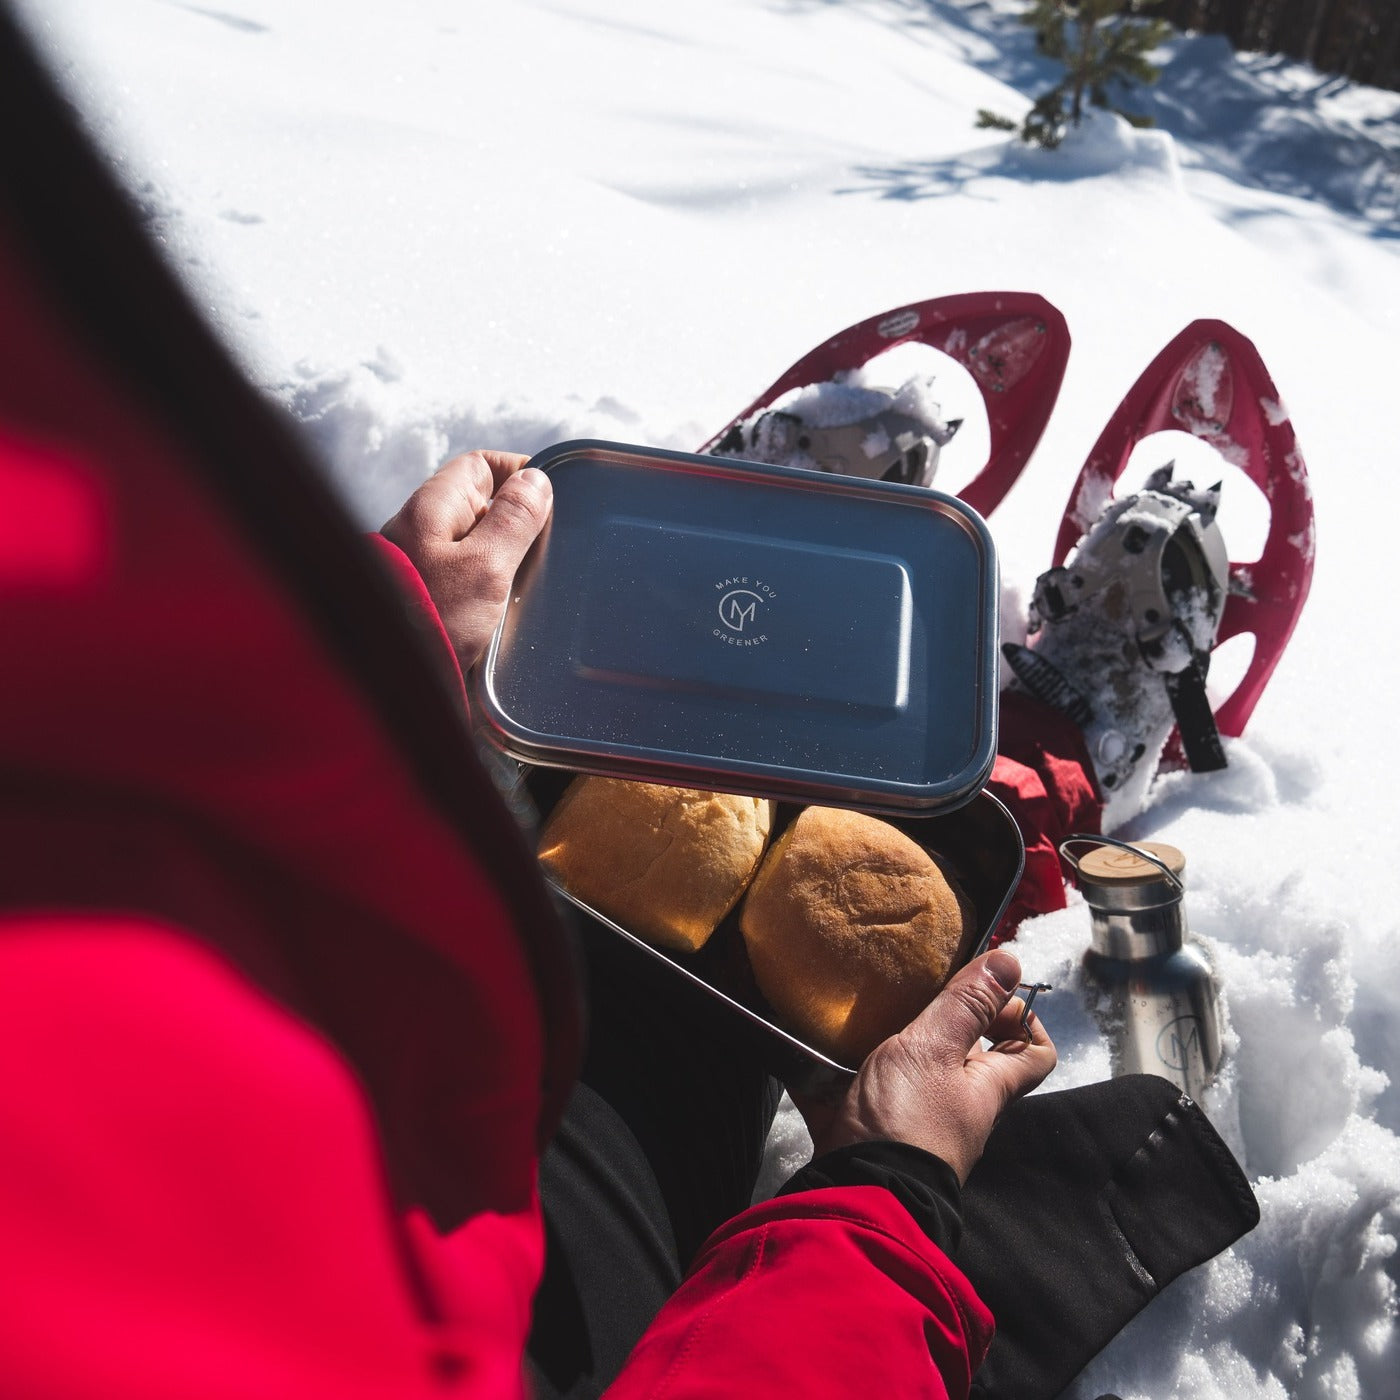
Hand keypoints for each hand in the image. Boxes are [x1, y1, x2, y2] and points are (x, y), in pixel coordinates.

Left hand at [382, 450, 551, 670]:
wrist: (391, 681)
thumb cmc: (433, 620)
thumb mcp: (486, 565)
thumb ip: (514, 520)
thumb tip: (536, 480)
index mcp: (433, 508)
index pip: (479, 466)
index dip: (517, 471)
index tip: (552, 493)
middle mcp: (423, 530)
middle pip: (480, 505)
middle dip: (517, 519)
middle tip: (546, 544)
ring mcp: (423, 564)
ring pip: (475, 542)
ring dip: (505, 556)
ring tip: (528, 581)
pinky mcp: (428, 596)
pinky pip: (467, 575)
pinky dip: (490, 583)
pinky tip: (504, 606)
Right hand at [793, 949, 1055, 1183]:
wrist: (854, 1197)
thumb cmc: (906, 1122)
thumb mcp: (935, 1049)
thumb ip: (967, 1005)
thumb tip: (1012, 961)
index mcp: (986, 1087)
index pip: (1032, 1053)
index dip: (1021, 1017)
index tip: (991, 989)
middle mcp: (956, 1108)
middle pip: (962, 1059)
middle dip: (939, 1021)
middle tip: (909, 987)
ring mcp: (911, 1124)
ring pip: (904, 1074)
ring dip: (882, 1043)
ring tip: (855, 1008)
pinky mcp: (866, 1134)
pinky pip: (851, 1094)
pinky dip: (830, 1073)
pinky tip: (806, 1045)